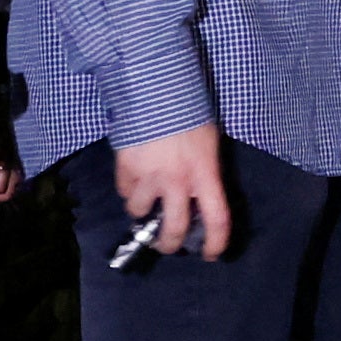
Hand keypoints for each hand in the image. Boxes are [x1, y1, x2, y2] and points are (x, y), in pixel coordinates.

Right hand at [110, 122, 231, 261]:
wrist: (156, 87)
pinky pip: (123, 189)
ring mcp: (149, 176)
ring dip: (140, 209)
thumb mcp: (208, 141)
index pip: (217, 219)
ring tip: (144, 199)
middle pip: (174, 229)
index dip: (216, 243)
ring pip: (138, 211)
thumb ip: (204, 169)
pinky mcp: (126, 167)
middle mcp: (178, 180)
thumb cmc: (188, 109)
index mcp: (205, 173)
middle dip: (169, 243)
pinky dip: (127, 187)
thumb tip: (198, 194)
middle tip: (166, 243)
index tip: (211, 253)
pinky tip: (132, 174)